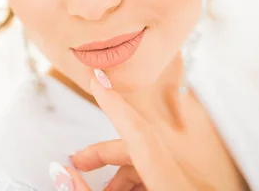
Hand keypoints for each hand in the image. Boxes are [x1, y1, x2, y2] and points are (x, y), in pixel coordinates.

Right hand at [49, 69, 194, 190]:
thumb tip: (62, 171)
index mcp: (173, 184)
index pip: (139, 132)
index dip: (114, 103)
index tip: (97, 77)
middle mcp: (190, 181)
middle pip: (142, 147)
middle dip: (106, 151)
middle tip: (79, 161)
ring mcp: (196, 186)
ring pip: (152, 162)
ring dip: (122, 172)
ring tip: (101, 190)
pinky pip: (165, 175)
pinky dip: (141, 180)